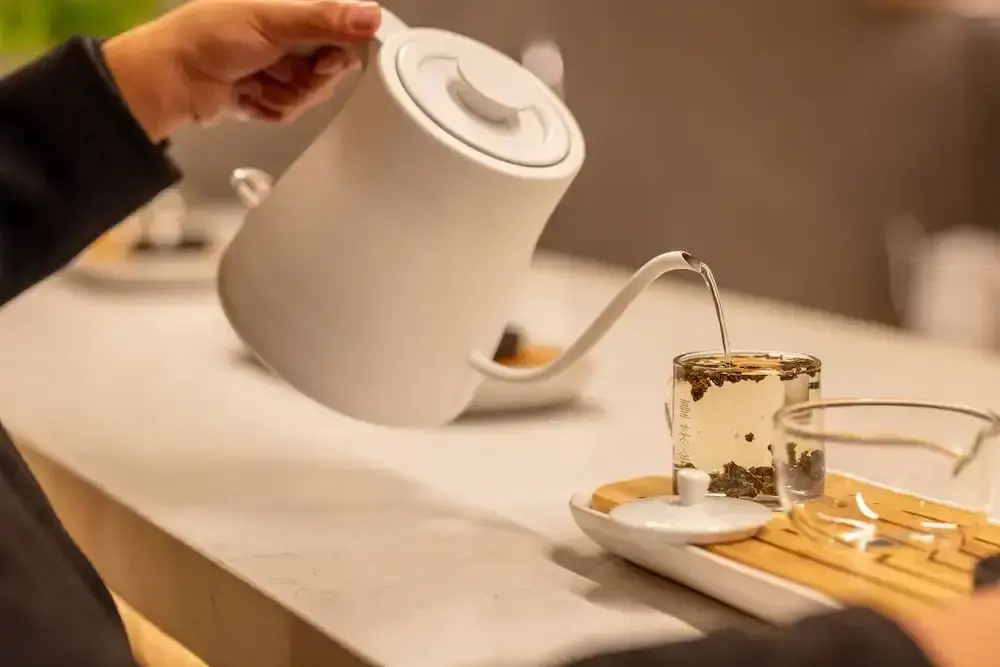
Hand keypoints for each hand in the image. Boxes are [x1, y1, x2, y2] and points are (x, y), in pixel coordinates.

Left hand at [102, 0, 381, 141]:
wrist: (170, 82)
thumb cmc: (208, 37)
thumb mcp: (271, 21)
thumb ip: (325, 19)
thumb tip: (372, 15)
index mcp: (295, 7)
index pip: (347, 29)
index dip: (342, 51)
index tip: (325, 60)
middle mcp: (294, 35)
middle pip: (335, 68)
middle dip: (307, 78)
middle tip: (277, 68)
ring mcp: (283, 67)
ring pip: (314, 94)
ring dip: (284, 95)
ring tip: (255, 81)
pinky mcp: (273, 94)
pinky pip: (293, 111)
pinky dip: (270, 108)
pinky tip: (248, 95)